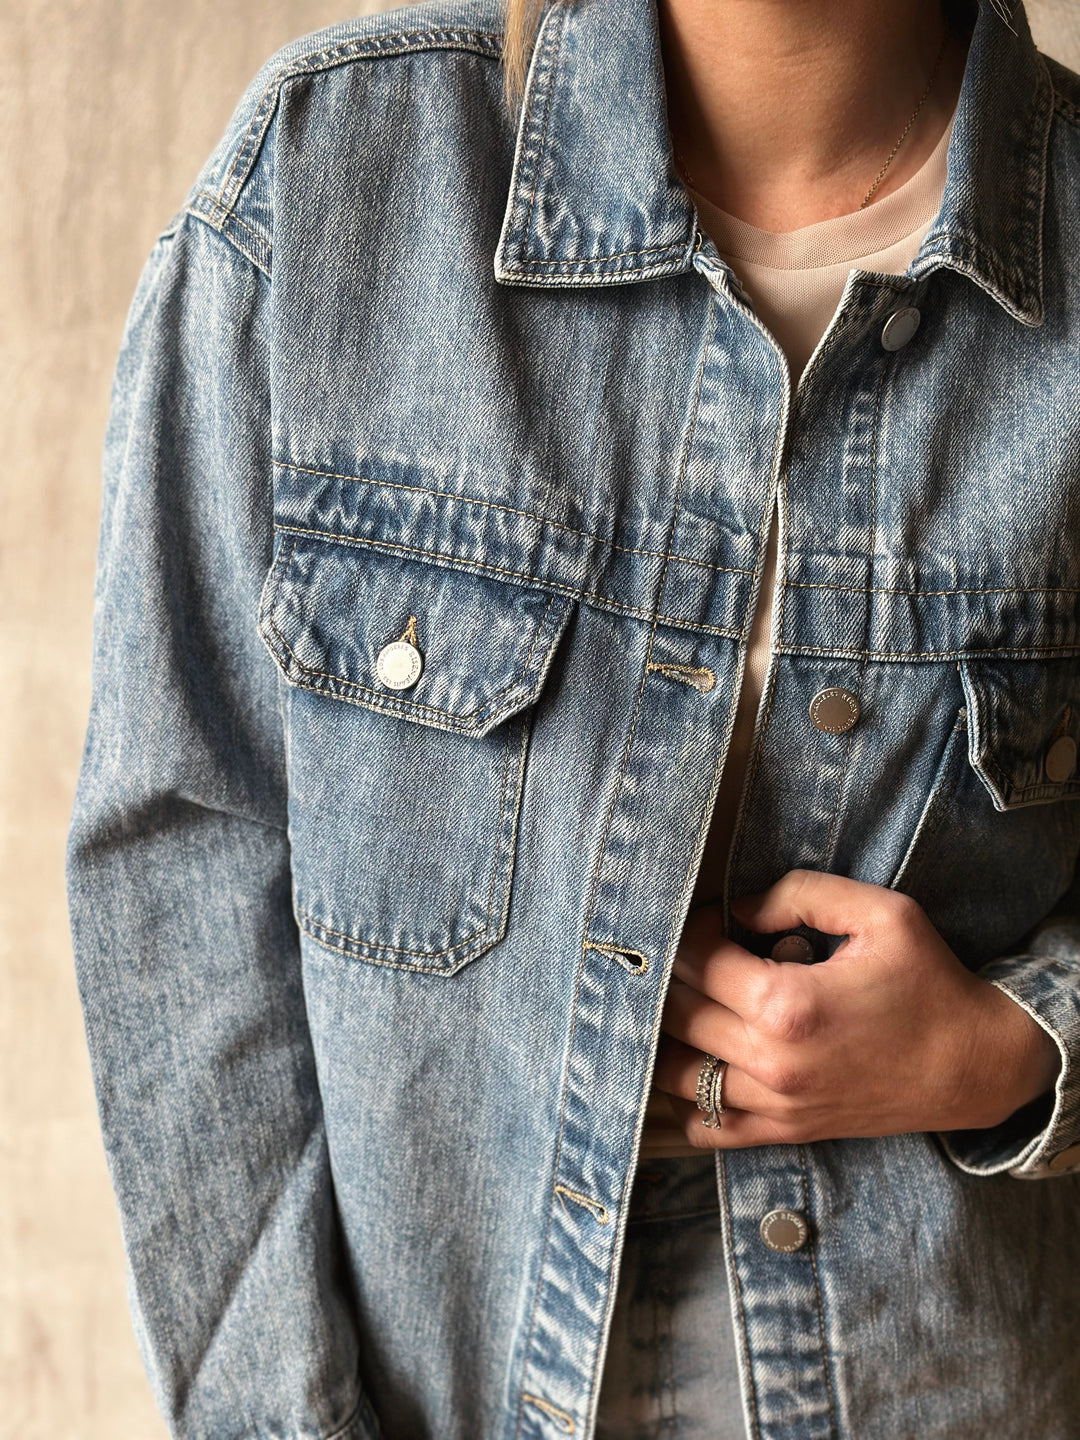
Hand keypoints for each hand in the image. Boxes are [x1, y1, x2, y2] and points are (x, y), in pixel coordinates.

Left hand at [652, 869, 1061, 1149]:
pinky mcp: (785, 1131)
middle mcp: (772, 1061)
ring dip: (670, 1034)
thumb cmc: (929, 982)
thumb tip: (735, 907)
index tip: (711, 920)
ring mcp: (775, 1104)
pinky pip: (705, 1127)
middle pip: (676, 1013)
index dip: (692, 930)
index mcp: (788, 1004)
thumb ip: (798, 894)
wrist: (974, 1065)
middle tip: (699, 954)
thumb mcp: (880, 914)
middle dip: (676, 975)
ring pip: (675, 1073)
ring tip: (693, 1003)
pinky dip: (687, 1098)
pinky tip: (703, 1061)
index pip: (695, 961)